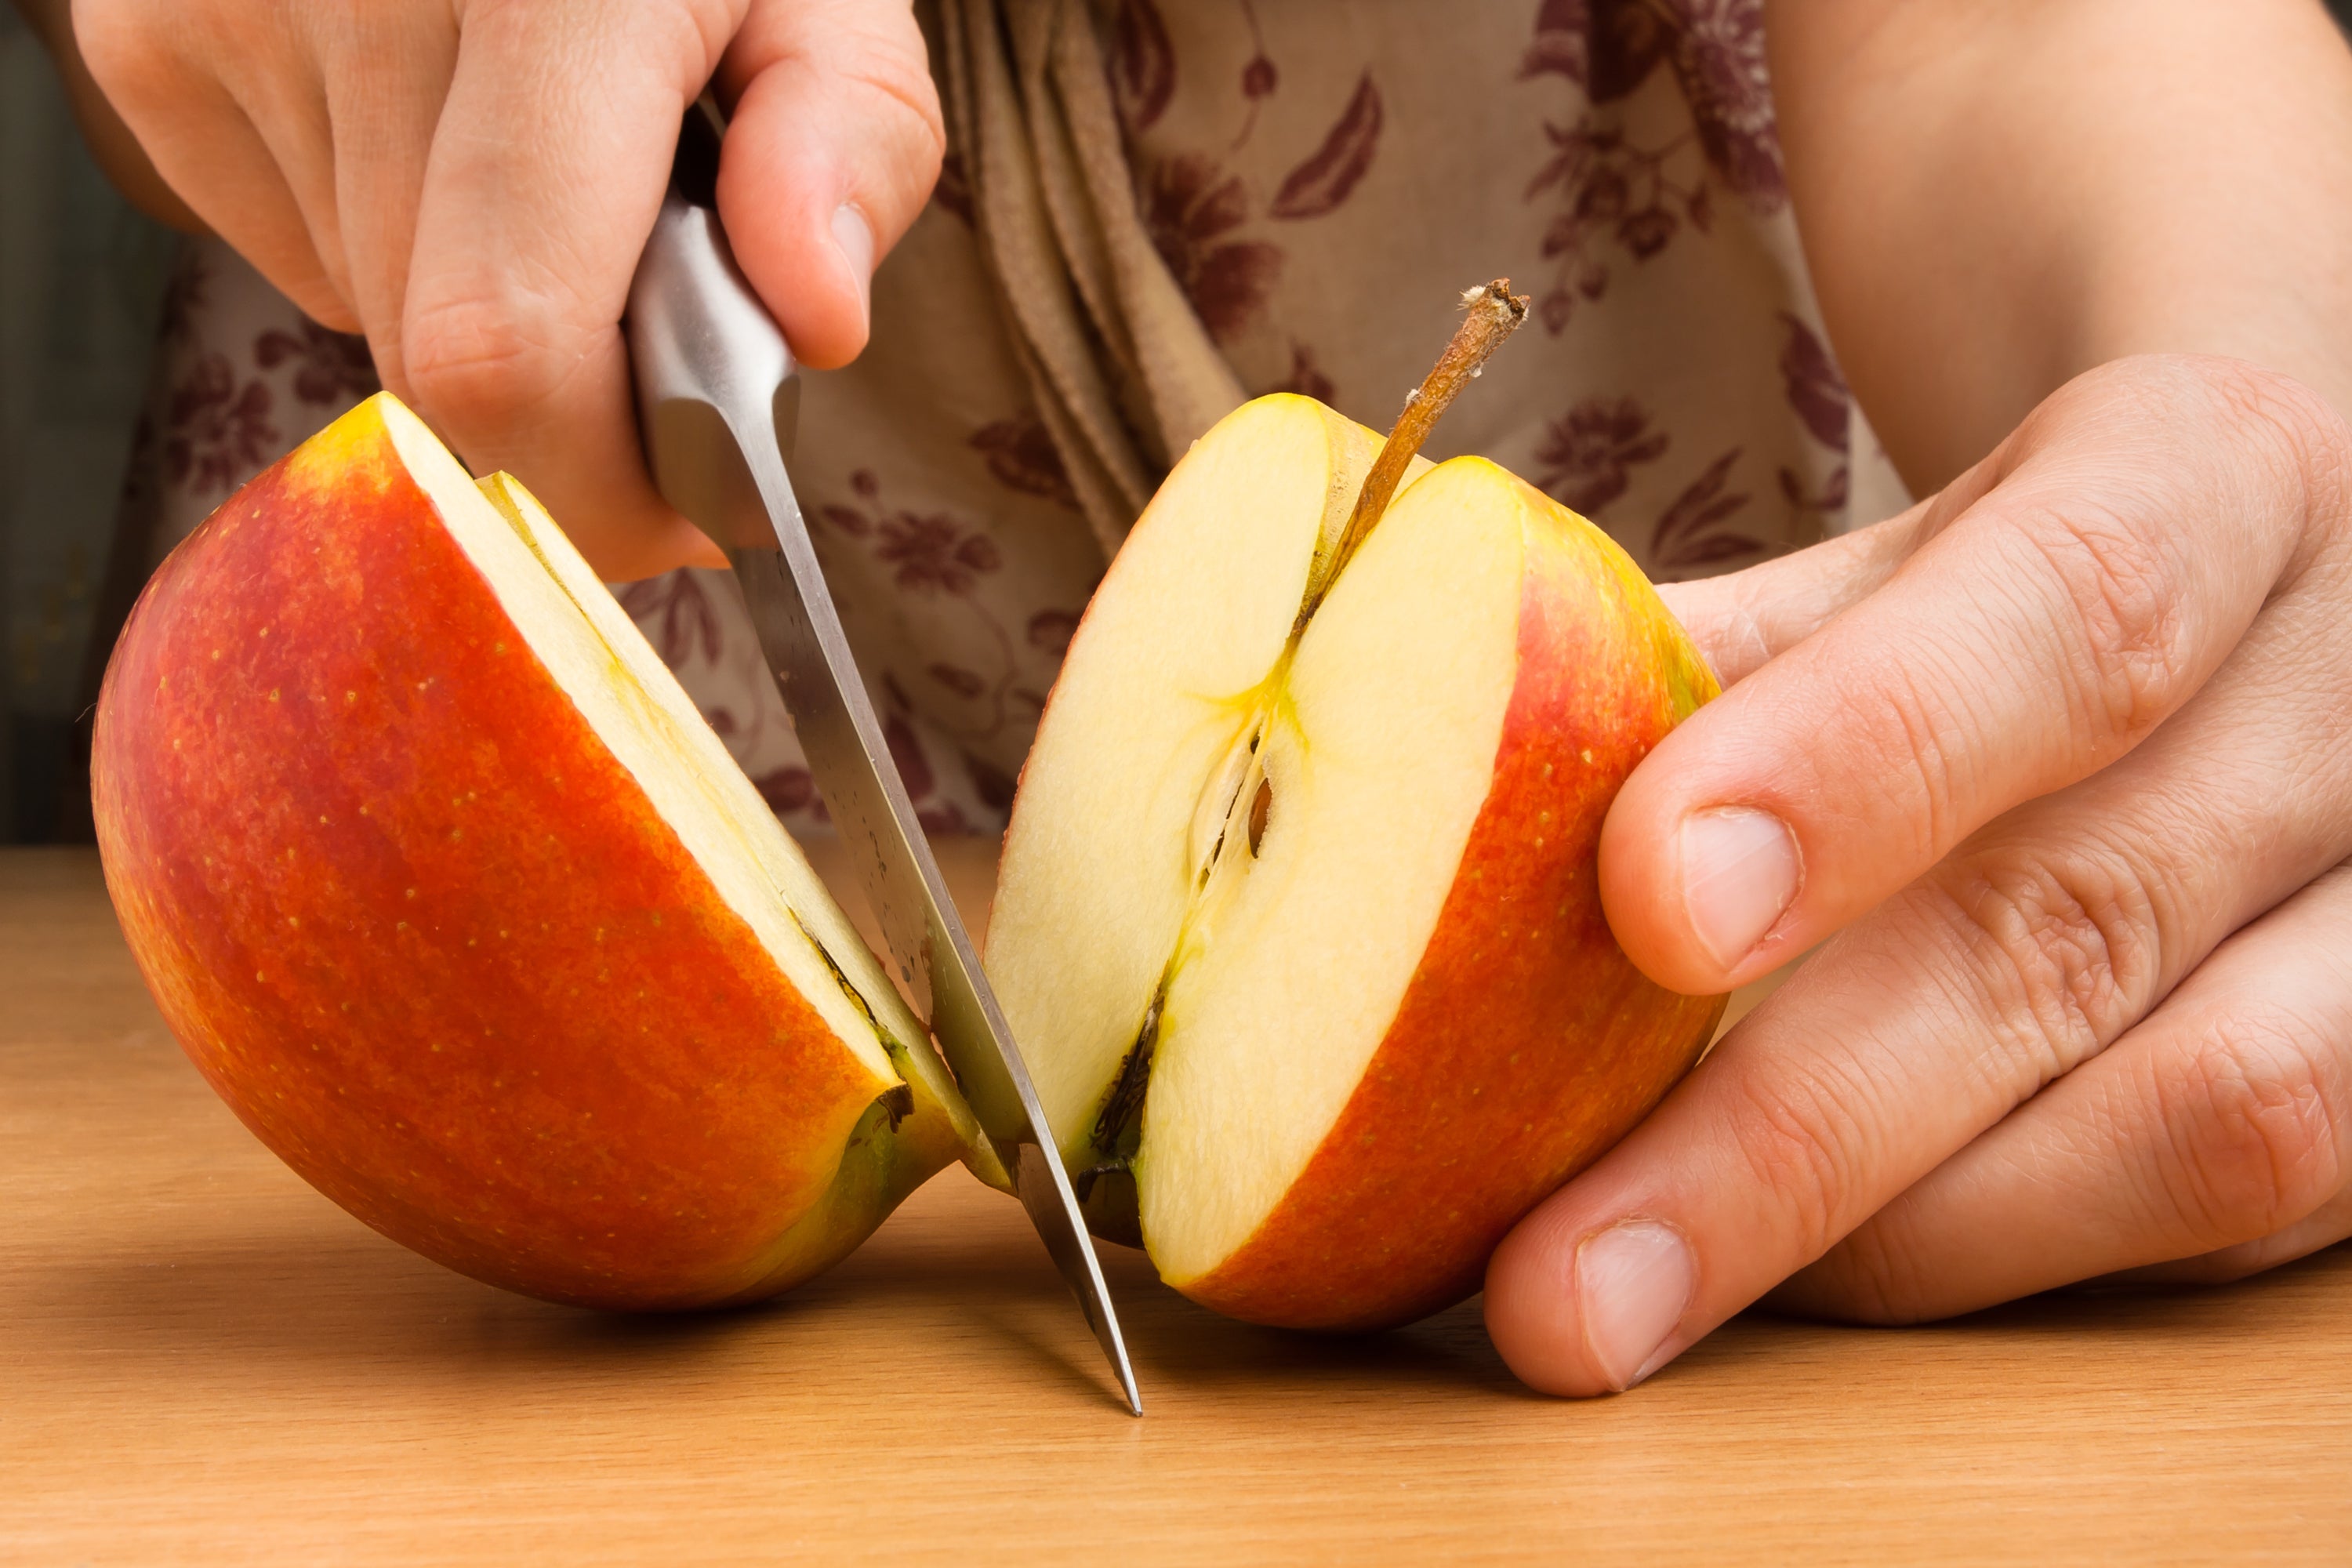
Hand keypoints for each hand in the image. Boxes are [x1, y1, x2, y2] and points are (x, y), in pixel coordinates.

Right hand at [66, 0, 941, 579]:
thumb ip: (851, 150)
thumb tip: (811, 322)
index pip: (513, 346)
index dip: (599, 485)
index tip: (689, 504)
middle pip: (441, 371)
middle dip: (571, 406)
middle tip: (652, 320)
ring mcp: (220, 18)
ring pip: (370, 327)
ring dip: (484, 318)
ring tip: (550, 183)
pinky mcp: (149, 48)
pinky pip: (297, 259)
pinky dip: (392, 249)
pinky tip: (446, 141)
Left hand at [1485, 355, 2351, 1393]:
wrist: (2279, 558)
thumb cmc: (2020, 569)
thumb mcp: (1882, 559)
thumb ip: (1692, 666)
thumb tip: (1409, 803)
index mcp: (2216, 471)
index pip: (2071, 606)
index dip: (1863, 757)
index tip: (1651, 899)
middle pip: (2092, 918)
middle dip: (1798, 1131)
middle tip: (1559, 1288)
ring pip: (2205, 1120)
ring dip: (1891, 1241)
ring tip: (1641, 1300)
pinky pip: (2213, 1219)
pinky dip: (1987, 1257)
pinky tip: (1802, 1275)